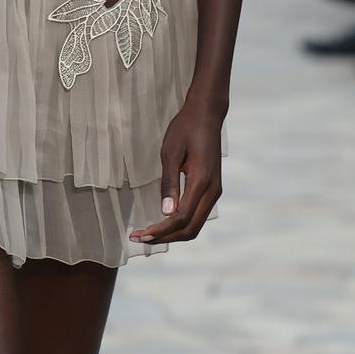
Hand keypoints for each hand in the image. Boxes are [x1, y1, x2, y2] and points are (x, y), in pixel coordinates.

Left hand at [130, 102, 222, 245]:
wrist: (207, 115)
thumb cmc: (186, 129)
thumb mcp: (170, 153)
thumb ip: (168, 183)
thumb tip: (166, 212)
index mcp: (202, 181)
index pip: (181, 218)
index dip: (160, 231)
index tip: (140, 234)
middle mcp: (212, 191)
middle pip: (190, 229)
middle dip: (165, 237)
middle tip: (140, 238)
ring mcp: (214, 191)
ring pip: (195, 225)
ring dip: (172, 234)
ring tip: (148, 234)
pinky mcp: (212, 189)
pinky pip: (197, 216)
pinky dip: (180, 225)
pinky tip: (163, 223)